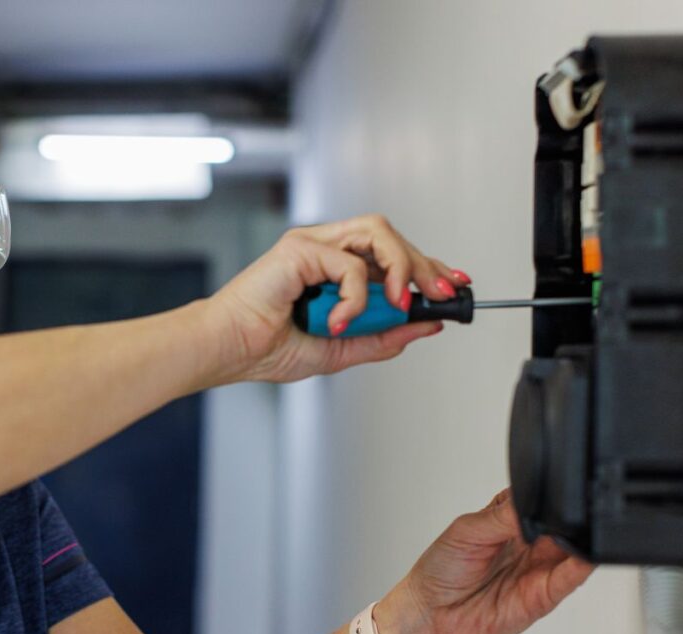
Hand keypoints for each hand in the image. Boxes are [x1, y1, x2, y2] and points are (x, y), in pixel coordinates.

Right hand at [205, 215, 469, 383]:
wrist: (229, 350)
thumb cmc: (266, 347)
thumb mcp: (341, 349)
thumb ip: (381, 337)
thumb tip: (425, 325)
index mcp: (332, 269)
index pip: (390, 254)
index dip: (425, 266)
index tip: (453, 285)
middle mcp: (324, 250)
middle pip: (390, 237)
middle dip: (423, 265)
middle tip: (440, 295)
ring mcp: (311, 245)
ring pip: (376, 233)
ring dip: (399, 266)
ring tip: (401, 301)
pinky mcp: (299, 249)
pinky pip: (348, 264)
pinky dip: (355, 297)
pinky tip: (340, 321)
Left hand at [374, 489, 593, 633]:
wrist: (430, 615)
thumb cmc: (442, 570)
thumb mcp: (466, 531)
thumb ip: (500, 516)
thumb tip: (528, 502)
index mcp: (509, 519)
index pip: (539, 499)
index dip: (548, 491)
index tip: (552, 486)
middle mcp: (529, 542)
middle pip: (562, 522)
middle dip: (569, 514)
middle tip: (564, 509)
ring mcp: (539, 568)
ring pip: (574, 548)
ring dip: (581, 537)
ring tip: (576, 529)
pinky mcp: (544, 595)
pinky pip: (570, 578)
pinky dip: (582, 566)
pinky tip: (585, 556)